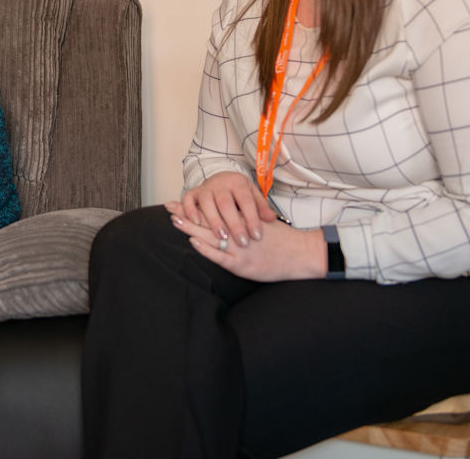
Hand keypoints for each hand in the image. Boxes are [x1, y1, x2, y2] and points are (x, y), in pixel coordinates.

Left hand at [168, 211, 326, 281]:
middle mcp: (237, 233)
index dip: (194, 208)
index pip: (212, 212)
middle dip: (187, 215)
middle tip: (169, 208)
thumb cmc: (282, 239)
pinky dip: (206, 249)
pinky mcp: (242, 265)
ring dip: (191, 228)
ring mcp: (238, 249)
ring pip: (210, 237)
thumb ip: (245, 218)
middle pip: (207, 222)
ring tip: (174, 220)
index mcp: (241, 221)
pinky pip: (220, 256)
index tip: (177, 202)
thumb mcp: (261, 223)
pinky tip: (194, 241)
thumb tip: (228, 215)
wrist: (300, 254)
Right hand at [179, 172, 275, 246]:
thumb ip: (261, 207)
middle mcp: (220, 184)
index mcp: (238, 183)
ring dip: (213, 221)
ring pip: (207, 203)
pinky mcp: (193, 192)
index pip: (246, 200)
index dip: (251, 218)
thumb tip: (271, 219)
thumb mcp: (252, 195)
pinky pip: (188, 199)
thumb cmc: (239, 192)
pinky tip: (196, 223)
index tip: (257, 236)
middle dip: (234, 223)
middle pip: (226, 203)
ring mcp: (205, 188)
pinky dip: (190, 210)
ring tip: (222, 238)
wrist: (221, 178)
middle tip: (242, 242)